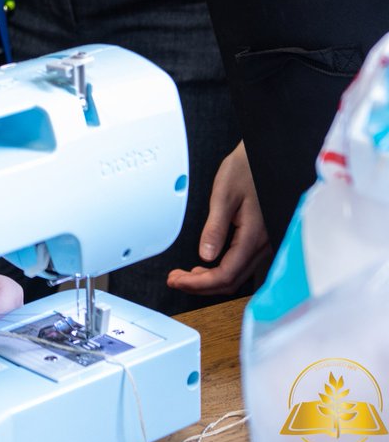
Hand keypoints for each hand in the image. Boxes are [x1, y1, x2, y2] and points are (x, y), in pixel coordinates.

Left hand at [167, 141, 271, 296]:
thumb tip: (204, 256)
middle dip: (201, 285)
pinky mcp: (261, 238)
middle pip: (231, 281)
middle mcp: (262, 245)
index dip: (198, 284)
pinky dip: (222, 270)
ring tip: (186, 275)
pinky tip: (208, 263)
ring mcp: (264, 244)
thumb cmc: (246, 169)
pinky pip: (242, 264)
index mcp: (253, 237)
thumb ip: (215, 227)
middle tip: (176, 279)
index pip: (225, 275)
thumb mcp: (224, 194)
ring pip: (237, 275)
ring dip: (210, 279)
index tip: (177, 280)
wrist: (265, 156)